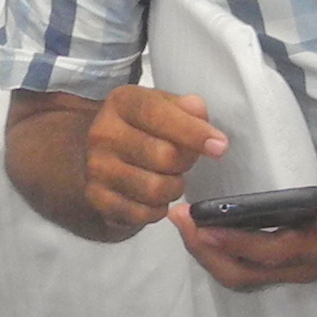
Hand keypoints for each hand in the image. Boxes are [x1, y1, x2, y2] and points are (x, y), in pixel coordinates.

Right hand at [79, 85, 228, 232]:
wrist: (105, 154)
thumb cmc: (144, 127)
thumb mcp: (165, 107)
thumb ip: (186, 107)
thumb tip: (198, 111)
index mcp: (122, 102)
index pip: (160, 115)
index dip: (194, 132)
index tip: (220, 146)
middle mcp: (103, 133)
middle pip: (164, 156)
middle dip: (185, 162)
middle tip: (184, 161)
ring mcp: (96, 168)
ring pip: (155, 189)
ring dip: (173, 188)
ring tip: (169, 178)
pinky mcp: (96, 198)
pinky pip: (141, 214)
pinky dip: (157, 210)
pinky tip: (155, 197)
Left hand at [167, 155, 316, 290]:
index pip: (268, 252)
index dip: (231, 242)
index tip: (198, 225)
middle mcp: (304, 266)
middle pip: (244, 274)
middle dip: (206, 253)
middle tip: (178, 220)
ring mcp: (297, 269)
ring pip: (243, 276)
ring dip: (209, 256)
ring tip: (184, 226)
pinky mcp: (291, 263)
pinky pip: (249, 269)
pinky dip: (221, 254)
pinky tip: (206, 232)